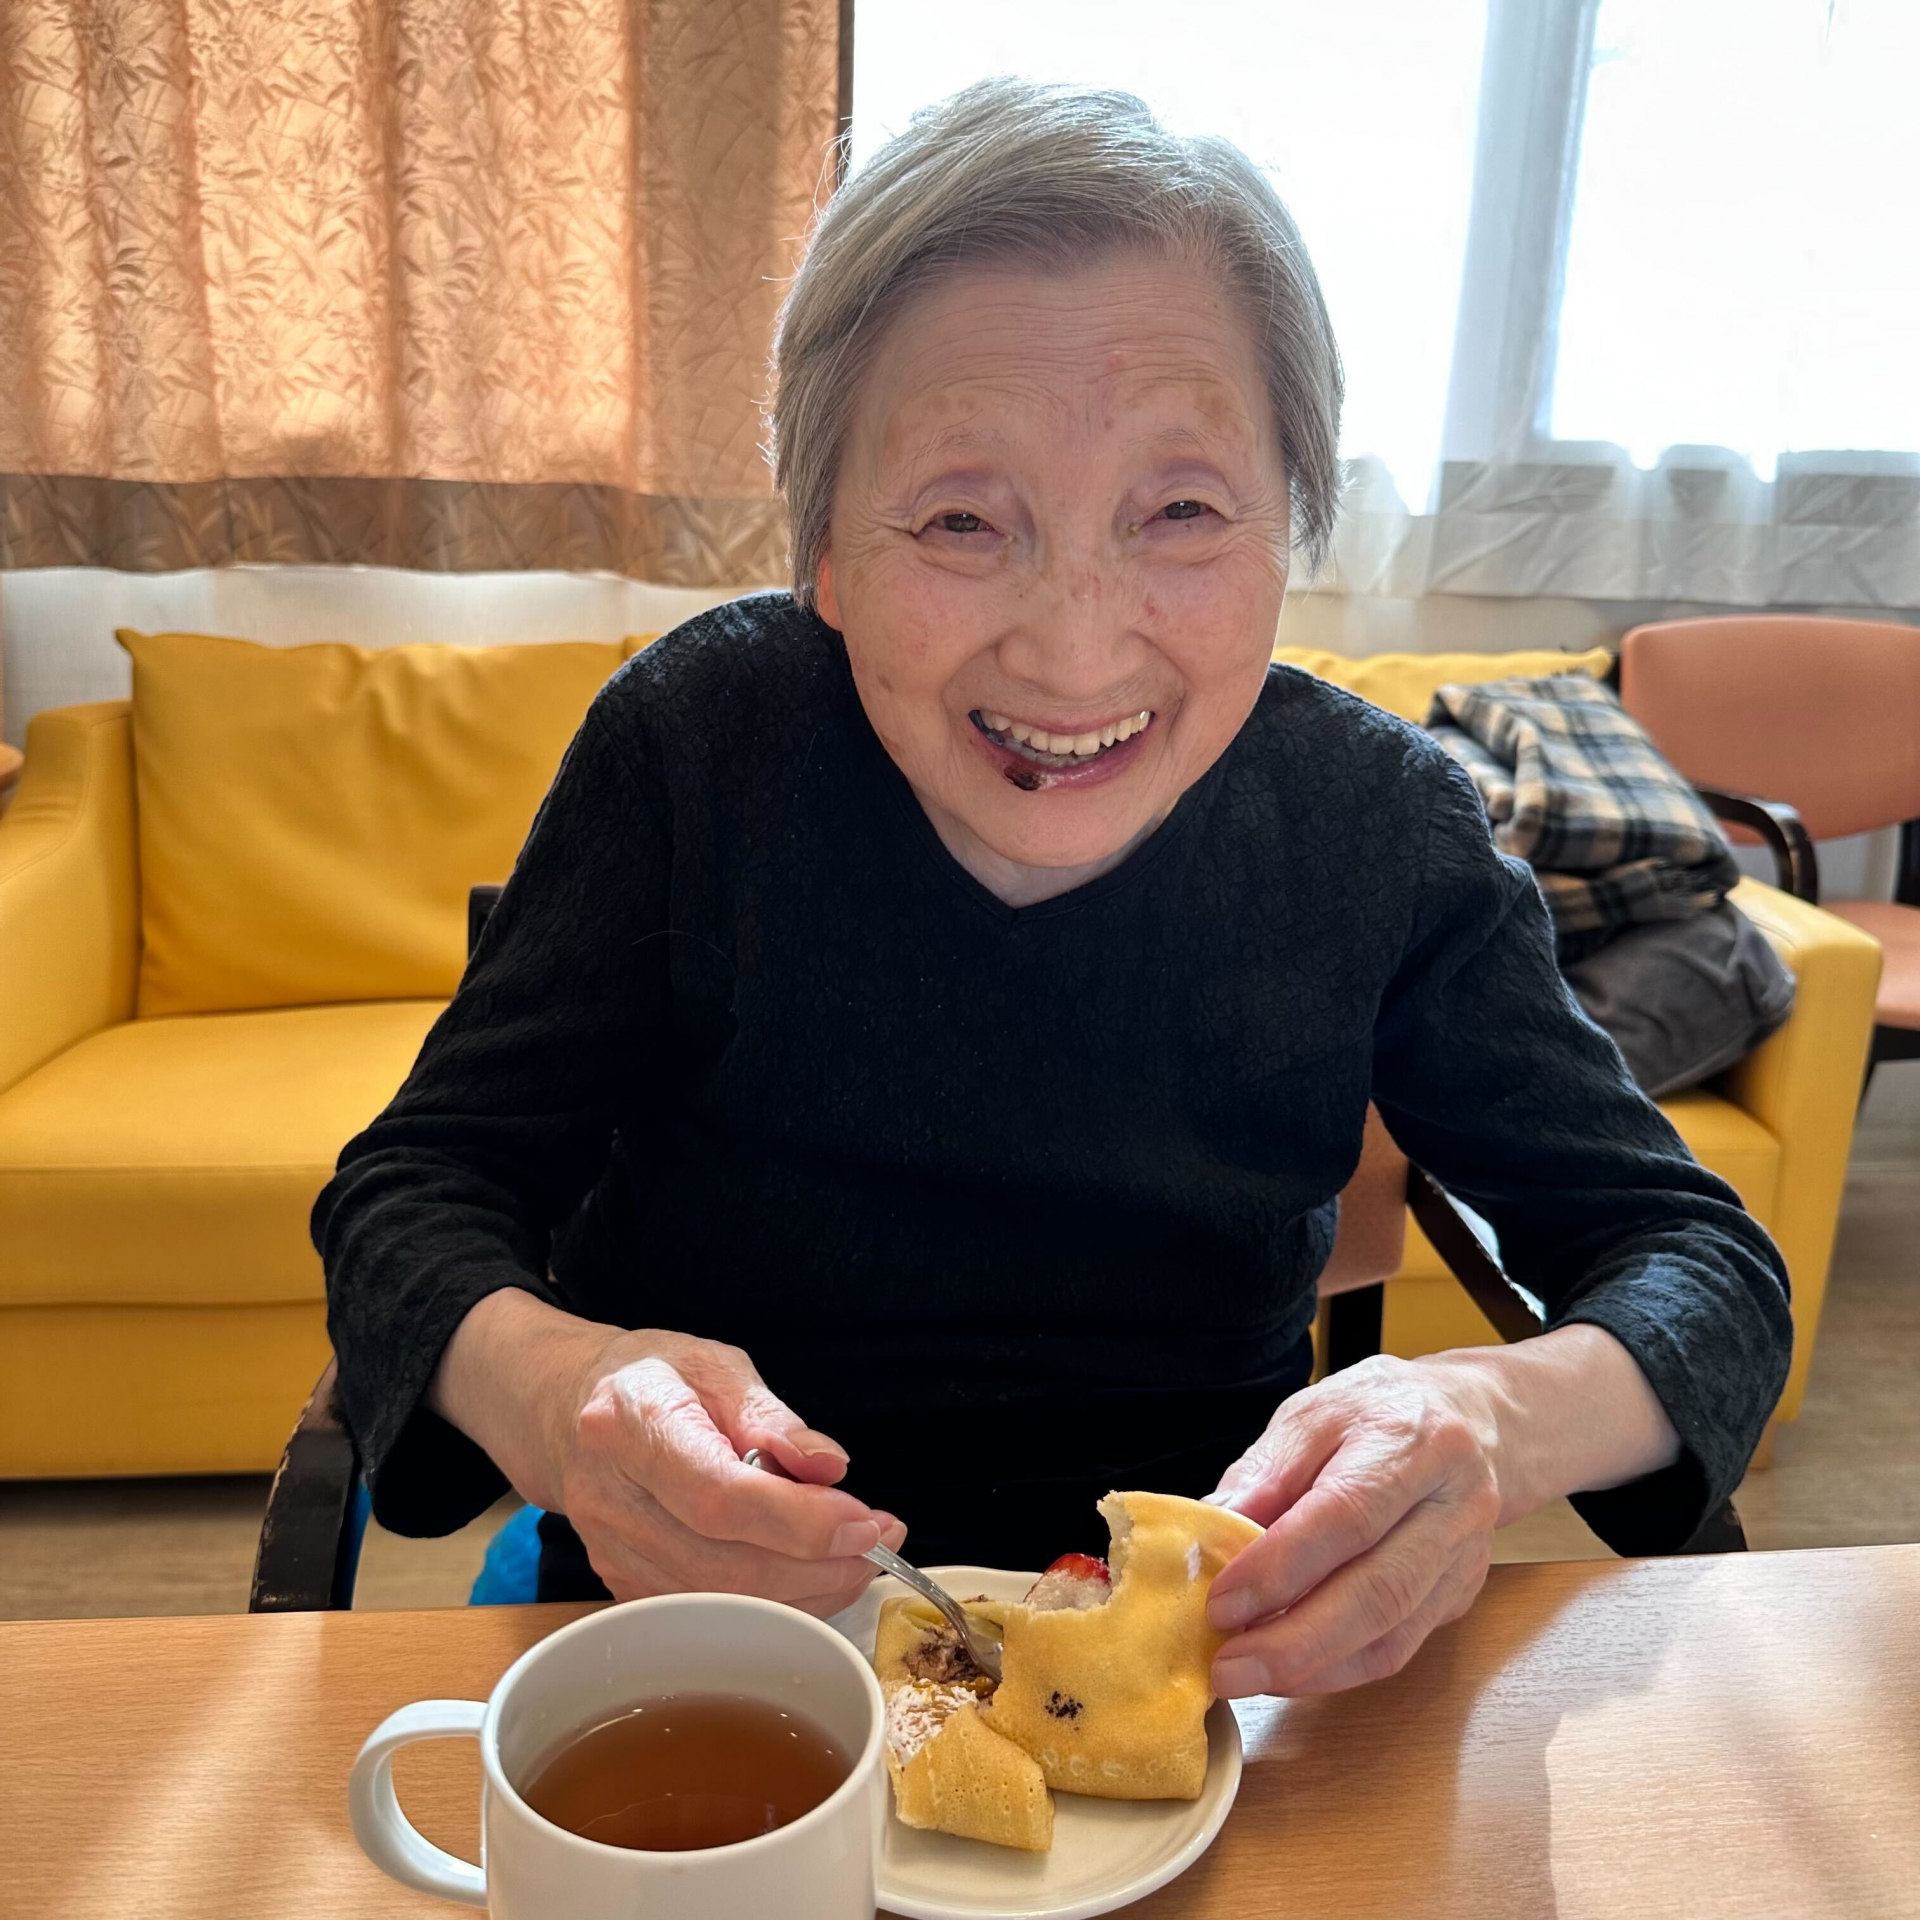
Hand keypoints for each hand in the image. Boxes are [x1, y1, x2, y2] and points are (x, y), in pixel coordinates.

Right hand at [555, 1326, 906, 1617]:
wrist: (568, 1407)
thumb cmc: (650, 1378)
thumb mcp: (716, 1366)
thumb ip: (774, 1418)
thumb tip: (829, 1467)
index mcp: (630, 1426)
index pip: (721, 1497)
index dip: (801, 1522)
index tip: (864, 1521)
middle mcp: (611, 1499)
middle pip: (725, 1566)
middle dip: (820, 1565)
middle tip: (879, 1543)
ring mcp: (612, 1552)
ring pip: (720, 1604)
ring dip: (806, 1593)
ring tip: (857, 1558)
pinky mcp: (623, 1585)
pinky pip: (707, 1616)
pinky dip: (772, 1606)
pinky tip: (811, 1575)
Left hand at [1203, 1354, 1501, 1696]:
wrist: (1477, 1421)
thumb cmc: (1379, 1413)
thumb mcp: (1314, 1414)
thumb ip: (1265, 1472)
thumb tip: (1212, 1532)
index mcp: (1413, 1443)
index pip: (1347, 1515)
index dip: (1280, 1566)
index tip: (1221, 1602)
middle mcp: (1452, 1506)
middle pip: (1378, 1590)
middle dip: (1295, 1642)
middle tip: (1228, 1668)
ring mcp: (1463, 1558)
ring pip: (1393, 1633)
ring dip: (1313, 1666)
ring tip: (1249, 1676)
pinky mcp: (1460, 1596)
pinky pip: (1399, 1648)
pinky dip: (1340, 1669)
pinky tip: (1291, 1672)